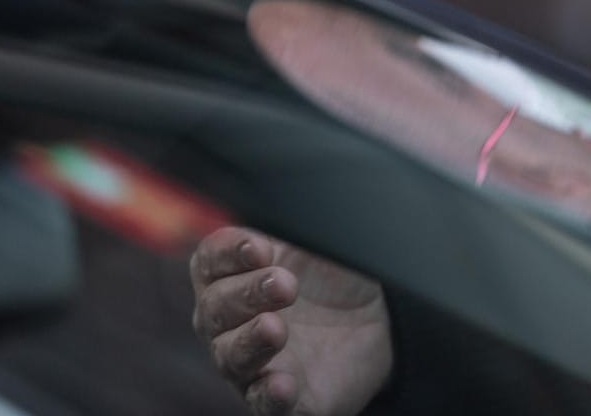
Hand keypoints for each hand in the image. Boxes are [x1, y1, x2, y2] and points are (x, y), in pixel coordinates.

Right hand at [190, 226, 391, 415]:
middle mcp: (231, 323)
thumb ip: (301, 220)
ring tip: (275, 328)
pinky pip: (263, 404)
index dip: (228, 252)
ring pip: (230, 357)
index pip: (210, 261)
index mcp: (234, 275)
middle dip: (246, 294)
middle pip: (214, 309)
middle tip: (284, 283)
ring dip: (250, 342)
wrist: (379, 322)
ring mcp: (254, 364)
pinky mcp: (284, 400)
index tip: (260, 247)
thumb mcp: (325, 239)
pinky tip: (283, 383)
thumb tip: (294, 195)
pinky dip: (269, 395)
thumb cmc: (337, 275)